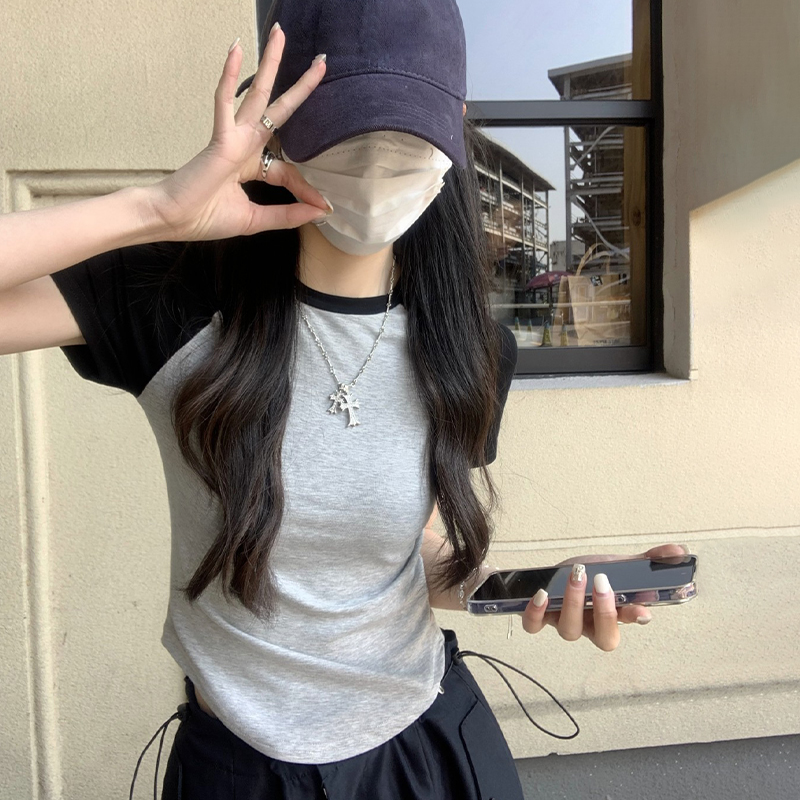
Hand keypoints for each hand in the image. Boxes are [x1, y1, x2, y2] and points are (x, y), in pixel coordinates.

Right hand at [151, 26, 331, 241]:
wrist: (171, 219)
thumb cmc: (204, 218)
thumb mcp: (254, 220)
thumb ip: (286, 216)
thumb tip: (320, 211)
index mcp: (251, 167)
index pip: (287, 169)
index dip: (307, 188)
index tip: (324, 205)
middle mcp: (244, 146)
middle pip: (279, 111)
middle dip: (301, 87)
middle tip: (323, 62)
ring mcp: (232, 138)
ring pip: (256, 94)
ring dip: (271, 64)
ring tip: (281, 34)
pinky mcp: (220, 138)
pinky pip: (224, 101)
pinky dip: (229, 77)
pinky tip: (237, 49)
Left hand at [519, 543, 687, 651]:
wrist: (562, 573)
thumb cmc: (594, 573)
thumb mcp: (621, 566)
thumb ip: (648, 561)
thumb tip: (678, 552)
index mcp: (615, 617)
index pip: (628, 624)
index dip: (634, 618)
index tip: (640, 610)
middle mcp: (591, 626)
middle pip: (602, 636)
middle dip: (603, 611)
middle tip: (602, 581)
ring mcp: (567, 624)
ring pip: (569, 630)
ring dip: (572, 603)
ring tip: (575, 577)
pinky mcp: (542, 617)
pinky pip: (535, 626)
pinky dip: (535, 613)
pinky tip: (541, 595)